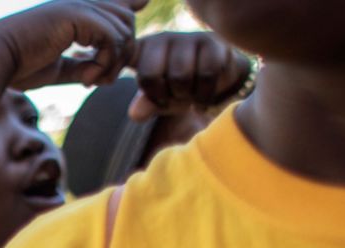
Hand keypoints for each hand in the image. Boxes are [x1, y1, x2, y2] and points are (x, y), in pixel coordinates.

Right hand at [0, 0, 145, 90]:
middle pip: (127, 21)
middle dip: (122, 55)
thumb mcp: (60, 68)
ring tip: (90, 81)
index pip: (119, 6)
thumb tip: (105, 74)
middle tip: (100, 80)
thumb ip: (82, 65)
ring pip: (123, 29)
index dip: (130, 19)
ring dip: (113, 63)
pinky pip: (110, 38)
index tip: (117, 54)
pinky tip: (85, 79)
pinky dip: (104, 63)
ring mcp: (79, 6)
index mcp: (76, 13)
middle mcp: (80, 4)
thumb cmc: (19, 66)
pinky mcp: (76, 15)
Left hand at [128, 31, 252, 120]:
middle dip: (162, 95)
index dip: (124, 77)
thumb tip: (135, 114)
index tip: (134, 90)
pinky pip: (206, 75)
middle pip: (150, 74)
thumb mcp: (162, 99)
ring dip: (186, 96)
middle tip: (173, 98)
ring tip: (190, 97)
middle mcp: (162, 39)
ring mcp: (187, 37)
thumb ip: (147, 105)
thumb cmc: (183, 88)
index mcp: (143, 50)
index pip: (123, 60)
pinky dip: (204, 95)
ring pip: (180, 76)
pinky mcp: (212, 42)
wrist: (221, 78)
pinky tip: (203, 100)